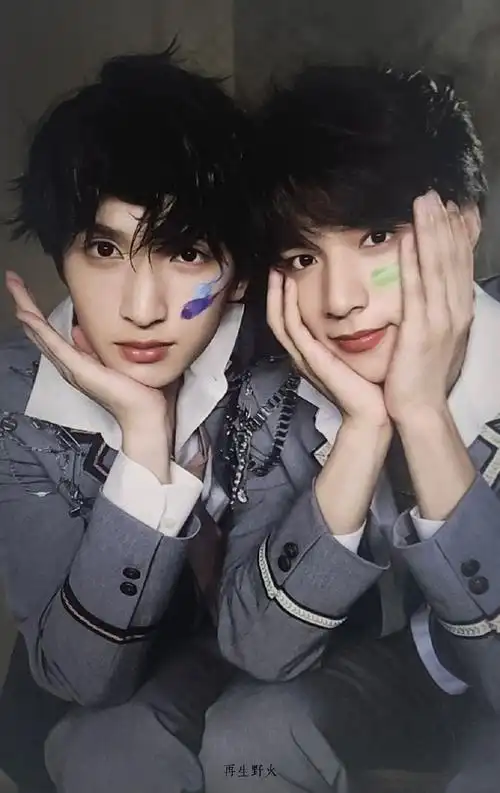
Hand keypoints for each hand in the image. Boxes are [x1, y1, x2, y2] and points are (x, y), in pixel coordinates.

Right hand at [5, 271, 168, 428]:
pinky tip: (26, 314)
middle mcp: (69, 365)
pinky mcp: (80, 370)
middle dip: (25, 305)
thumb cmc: (138, 390)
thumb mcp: (114, 360)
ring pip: (43, 334)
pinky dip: (40, 329)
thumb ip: (96, 347)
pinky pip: (56, 345)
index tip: (26, 290)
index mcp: (78, 362)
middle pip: (40, 331)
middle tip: (12, 280)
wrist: (146, 415)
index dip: (37, 312)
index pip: (52, 333)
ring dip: (27, 309)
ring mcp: (72, 368)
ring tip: (14, 287)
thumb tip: (79, 330)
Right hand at [267, 270, 388, 428]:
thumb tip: (369, 307)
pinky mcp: (310, 359)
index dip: (286, 297)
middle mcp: (302, 355)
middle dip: (275, 291)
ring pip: (279, 320)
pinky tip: (288, 286)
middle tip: (276, 264)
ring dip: (276, 294)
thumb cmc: (372, 386)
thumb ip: (357, 333)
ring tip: (277, 270)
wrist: (373, 414)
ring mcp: (303, 358)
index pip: (290, 320)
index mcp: (312, 354)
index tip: (291, 271)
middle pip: (277, 318)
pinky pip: (292, 328)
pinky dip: (286, 306)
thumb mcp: (360, 353)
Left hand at [384, 192, 473, 424]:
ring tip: (423, 203)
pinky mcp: (420, 330)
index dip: (457, 233)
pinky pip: (416, 290)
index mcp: (460, 311)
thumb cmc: (424, 373)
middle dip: (444, 223)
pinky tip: (405, 239)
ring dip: (431, 232)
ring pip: (437, 267)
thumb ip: (439, 308)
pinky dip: (412, 262)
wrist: (420, 408)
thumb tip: (438, 286)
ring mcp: (441, 320)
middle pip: (453, 258)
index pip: (461, 264)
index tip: (451, 207)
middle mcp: (455, 311)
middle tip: (435, 193)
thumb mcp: (440, 336)